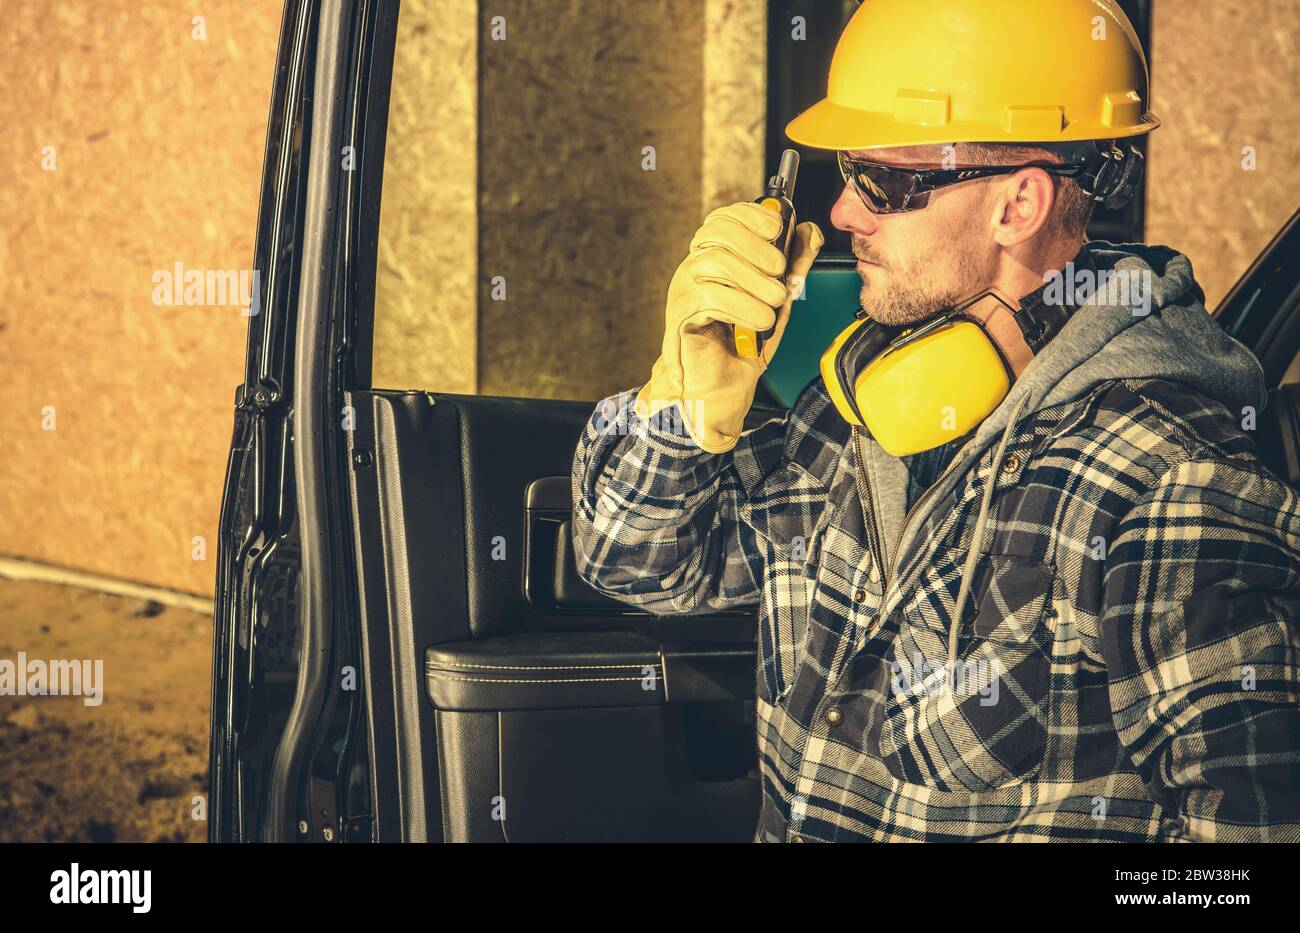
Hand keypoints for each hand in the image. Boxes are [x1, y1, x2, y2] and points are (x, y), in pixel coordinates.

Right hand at [635, 202, 823, 452]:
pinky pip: (712, 296)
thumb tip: (809, 231)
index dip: (751, 215)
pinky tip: (757, 322)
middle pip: (719, 232)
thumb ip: (794, 265)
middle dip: (758, 247)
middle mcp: (695, 267)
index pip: (724, 218)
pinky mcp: (681, 313)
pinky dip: (743, 307)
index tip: (777, 227)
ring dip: (755, 282)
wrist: (723, 388)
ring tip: (773, 304)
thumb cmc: (745, 344)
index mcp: (715, 257)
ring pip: (717, 261)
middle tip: (780, 274)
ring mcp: (684, 288)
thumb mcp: (778, 299)